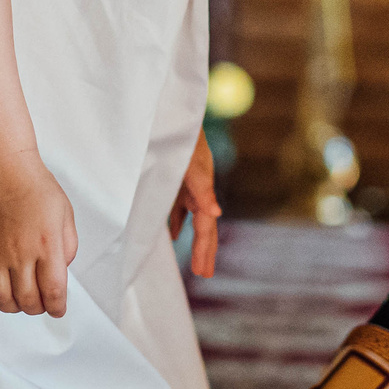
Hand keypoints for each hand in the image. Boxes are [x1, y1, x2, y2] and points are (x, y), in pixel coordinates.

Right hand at [0, 150, 77, 316]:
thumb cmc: (34, 185)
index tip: (58, 309)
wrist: (0, 166)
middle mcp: (20, 254)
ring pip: (1, 299)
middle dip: (37, 309)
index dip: (57, 307)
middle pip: (27, 301)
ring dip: (13, 307)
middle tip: (40, 303)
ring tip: (19, 299)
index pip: (53, 292)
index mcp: (46, 245)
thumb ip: (67, 246)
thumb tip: (60, 271)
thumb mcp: (65, 214)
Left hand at [167, 131, 220, 277]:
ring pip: (192, 219)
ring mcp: (186, 186)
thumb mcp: (191, 163)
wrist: (173, 114)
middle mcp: (197, 191)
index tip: (203, 272)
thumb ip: (202, 188)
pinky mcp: (175, 180)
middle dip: (205, 251)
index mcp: (203, 190)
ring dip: (193, 239)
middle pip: (204, 227)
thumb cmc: (181, 138)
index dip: (204, 250)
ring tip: (195, 260)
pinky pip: (177, 208)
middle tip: (205, 274)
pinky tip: (172, 234)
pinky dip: (175, 223)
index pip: (206, 227)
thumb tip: (216, 213)